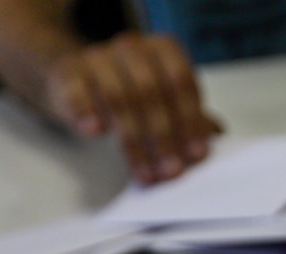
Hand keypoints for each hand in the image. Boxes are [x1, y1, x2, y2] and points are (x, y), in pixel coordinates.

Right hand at [42, 31, 222, 184]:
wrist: (78, 77)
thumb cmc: (131, 90)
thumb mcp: (164, 99)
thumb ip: (189, 116)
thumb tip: (216, 135)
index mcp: (163, 49)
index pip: (181, 82)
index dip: (190, 120)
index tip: (197, 154)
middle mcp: (132, 47)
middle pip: (151, 92)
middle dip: (164, 136)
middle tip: (172, 171)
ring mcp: (98, 56)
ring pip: (118, 97)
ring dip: (134, 141)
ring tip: (145, 173)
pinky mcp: (68, 71)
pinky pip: (77, 91)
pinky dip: (86, 111)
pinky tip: (95, 132)